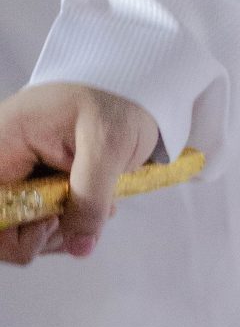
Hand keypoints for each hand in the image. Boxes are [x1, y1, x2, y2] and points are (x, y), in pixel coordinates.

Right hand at [0, 83, 159, 265]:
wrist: (139, 79)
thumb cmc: (120, 97)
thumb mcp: (108, 145)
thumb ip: (90, 197)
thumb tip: (79, 248)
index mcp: (4, 141)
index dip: (9, 229)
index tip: (50, 223)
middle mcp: (3, 158)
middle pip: (2, 221)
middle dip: (43, 233)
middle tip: (86, 217)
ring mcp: (19, 169)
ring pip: (21, 225)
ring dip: (62, 228)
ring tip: (101, 204)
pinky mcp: (37, 178)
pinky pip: (40, 215)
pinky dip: (68, 220)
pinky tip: (96, 202)